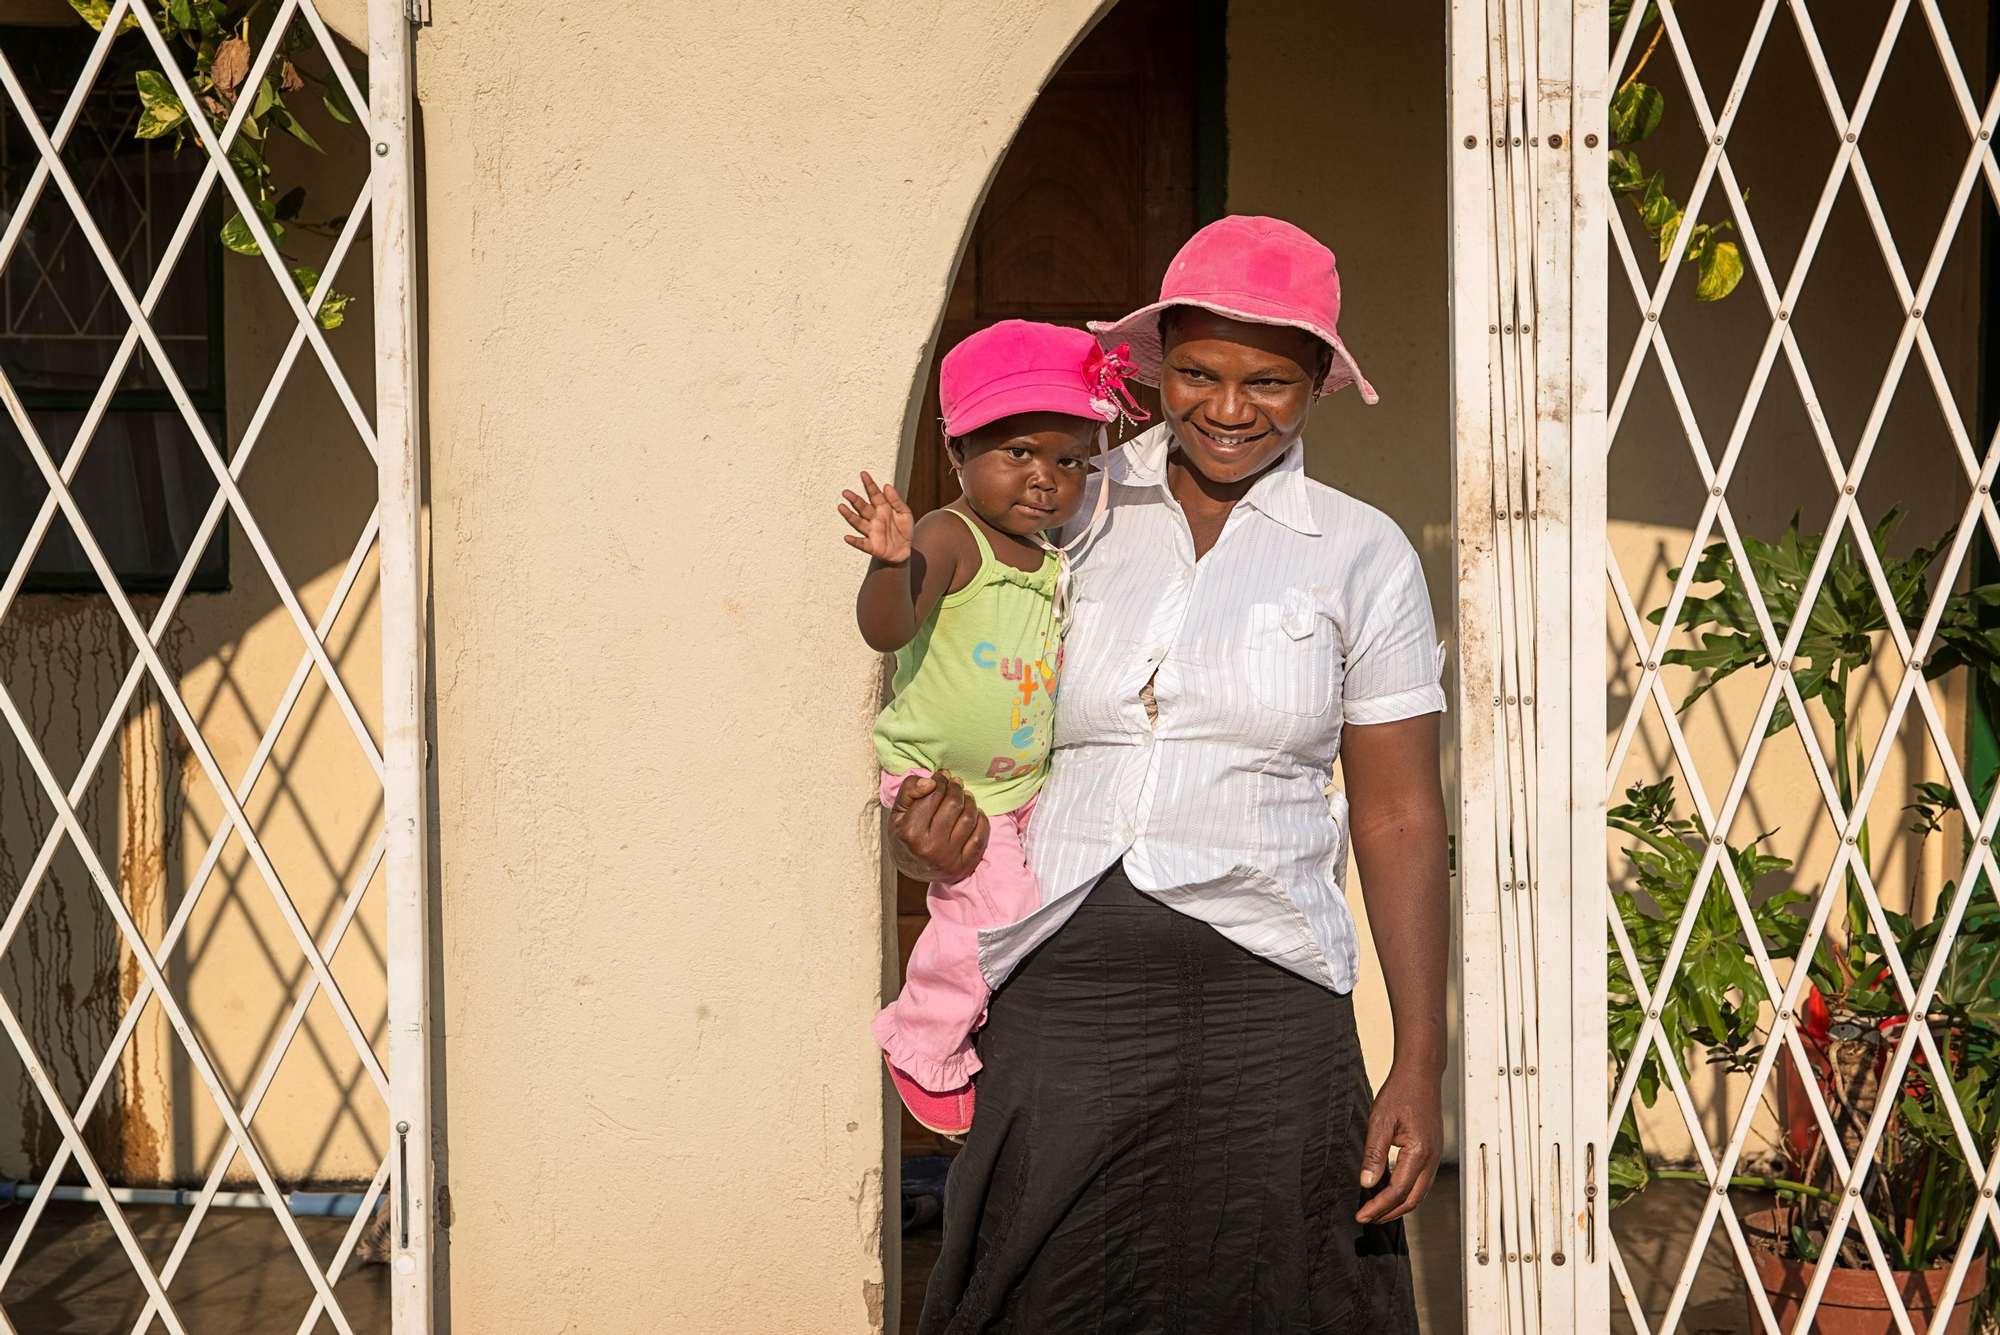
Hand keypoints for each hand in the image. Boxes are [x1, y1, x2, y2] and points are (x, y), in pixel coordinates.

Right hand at [839, 472, 914, 563]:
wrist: (903, 550)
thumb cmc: (902, 530)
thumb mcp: (905, 513)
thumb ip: (896, 501)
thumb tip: (887, 486)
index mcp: (882, 508)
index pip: (874, 494)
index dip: (869, 485)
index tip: (863, 474)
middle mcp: (874, 518)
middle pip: (863, 508)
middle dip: (855, 500)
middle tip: (846, 492)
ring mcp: (871, 532)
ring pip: (859, 523)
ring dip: (850, 516)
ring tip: (841, 507)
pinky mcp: (871, 546)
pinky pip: (861, 543)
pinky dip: (854, 541)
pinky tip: (847, 537)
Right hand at [889, 770, 987, 881]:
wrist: (910, 869)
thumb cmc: (904, 835)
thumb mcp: (898, 811)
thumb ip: (909, 790)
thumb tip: (931, 781)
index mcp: (910, 831)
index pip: (934, 795)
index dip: (941, 780)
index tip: (943, 775)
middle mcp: (929, 847)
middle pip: (954, 805)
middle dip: (956, 789)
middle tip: (955, 783)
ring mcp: (948, 859)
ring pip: (968, 818)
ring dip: (970, 802)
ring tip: (965, 796)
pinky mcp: (963, 866)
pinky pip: (980, 837)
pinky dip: (981, 820)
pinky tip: (975, 813)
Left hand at [1355, 1064, 1442, 1223]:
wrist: (1421, 1075)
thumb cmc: (1401, 1092)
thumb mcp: (1380, 1121)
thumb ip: (1374, 1154)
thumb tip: (1366, 1183)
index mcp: (1419, 1152)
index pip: (1398, 1191)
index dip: (1378, 1207)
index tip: (1361, 1216)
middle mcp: (1431, 1158)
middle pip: (1413, 1199)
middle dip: (1389, 1213)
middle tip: (1367, 1219)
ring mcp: (1434, 1156)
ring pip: (1419, 1193)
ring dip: (1398, 1206)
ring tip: (1376, 1210)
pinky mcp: (1432, 1152)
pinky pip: (1421, 1181)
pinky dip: (1406, 1193)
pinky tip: (1390, 1191)